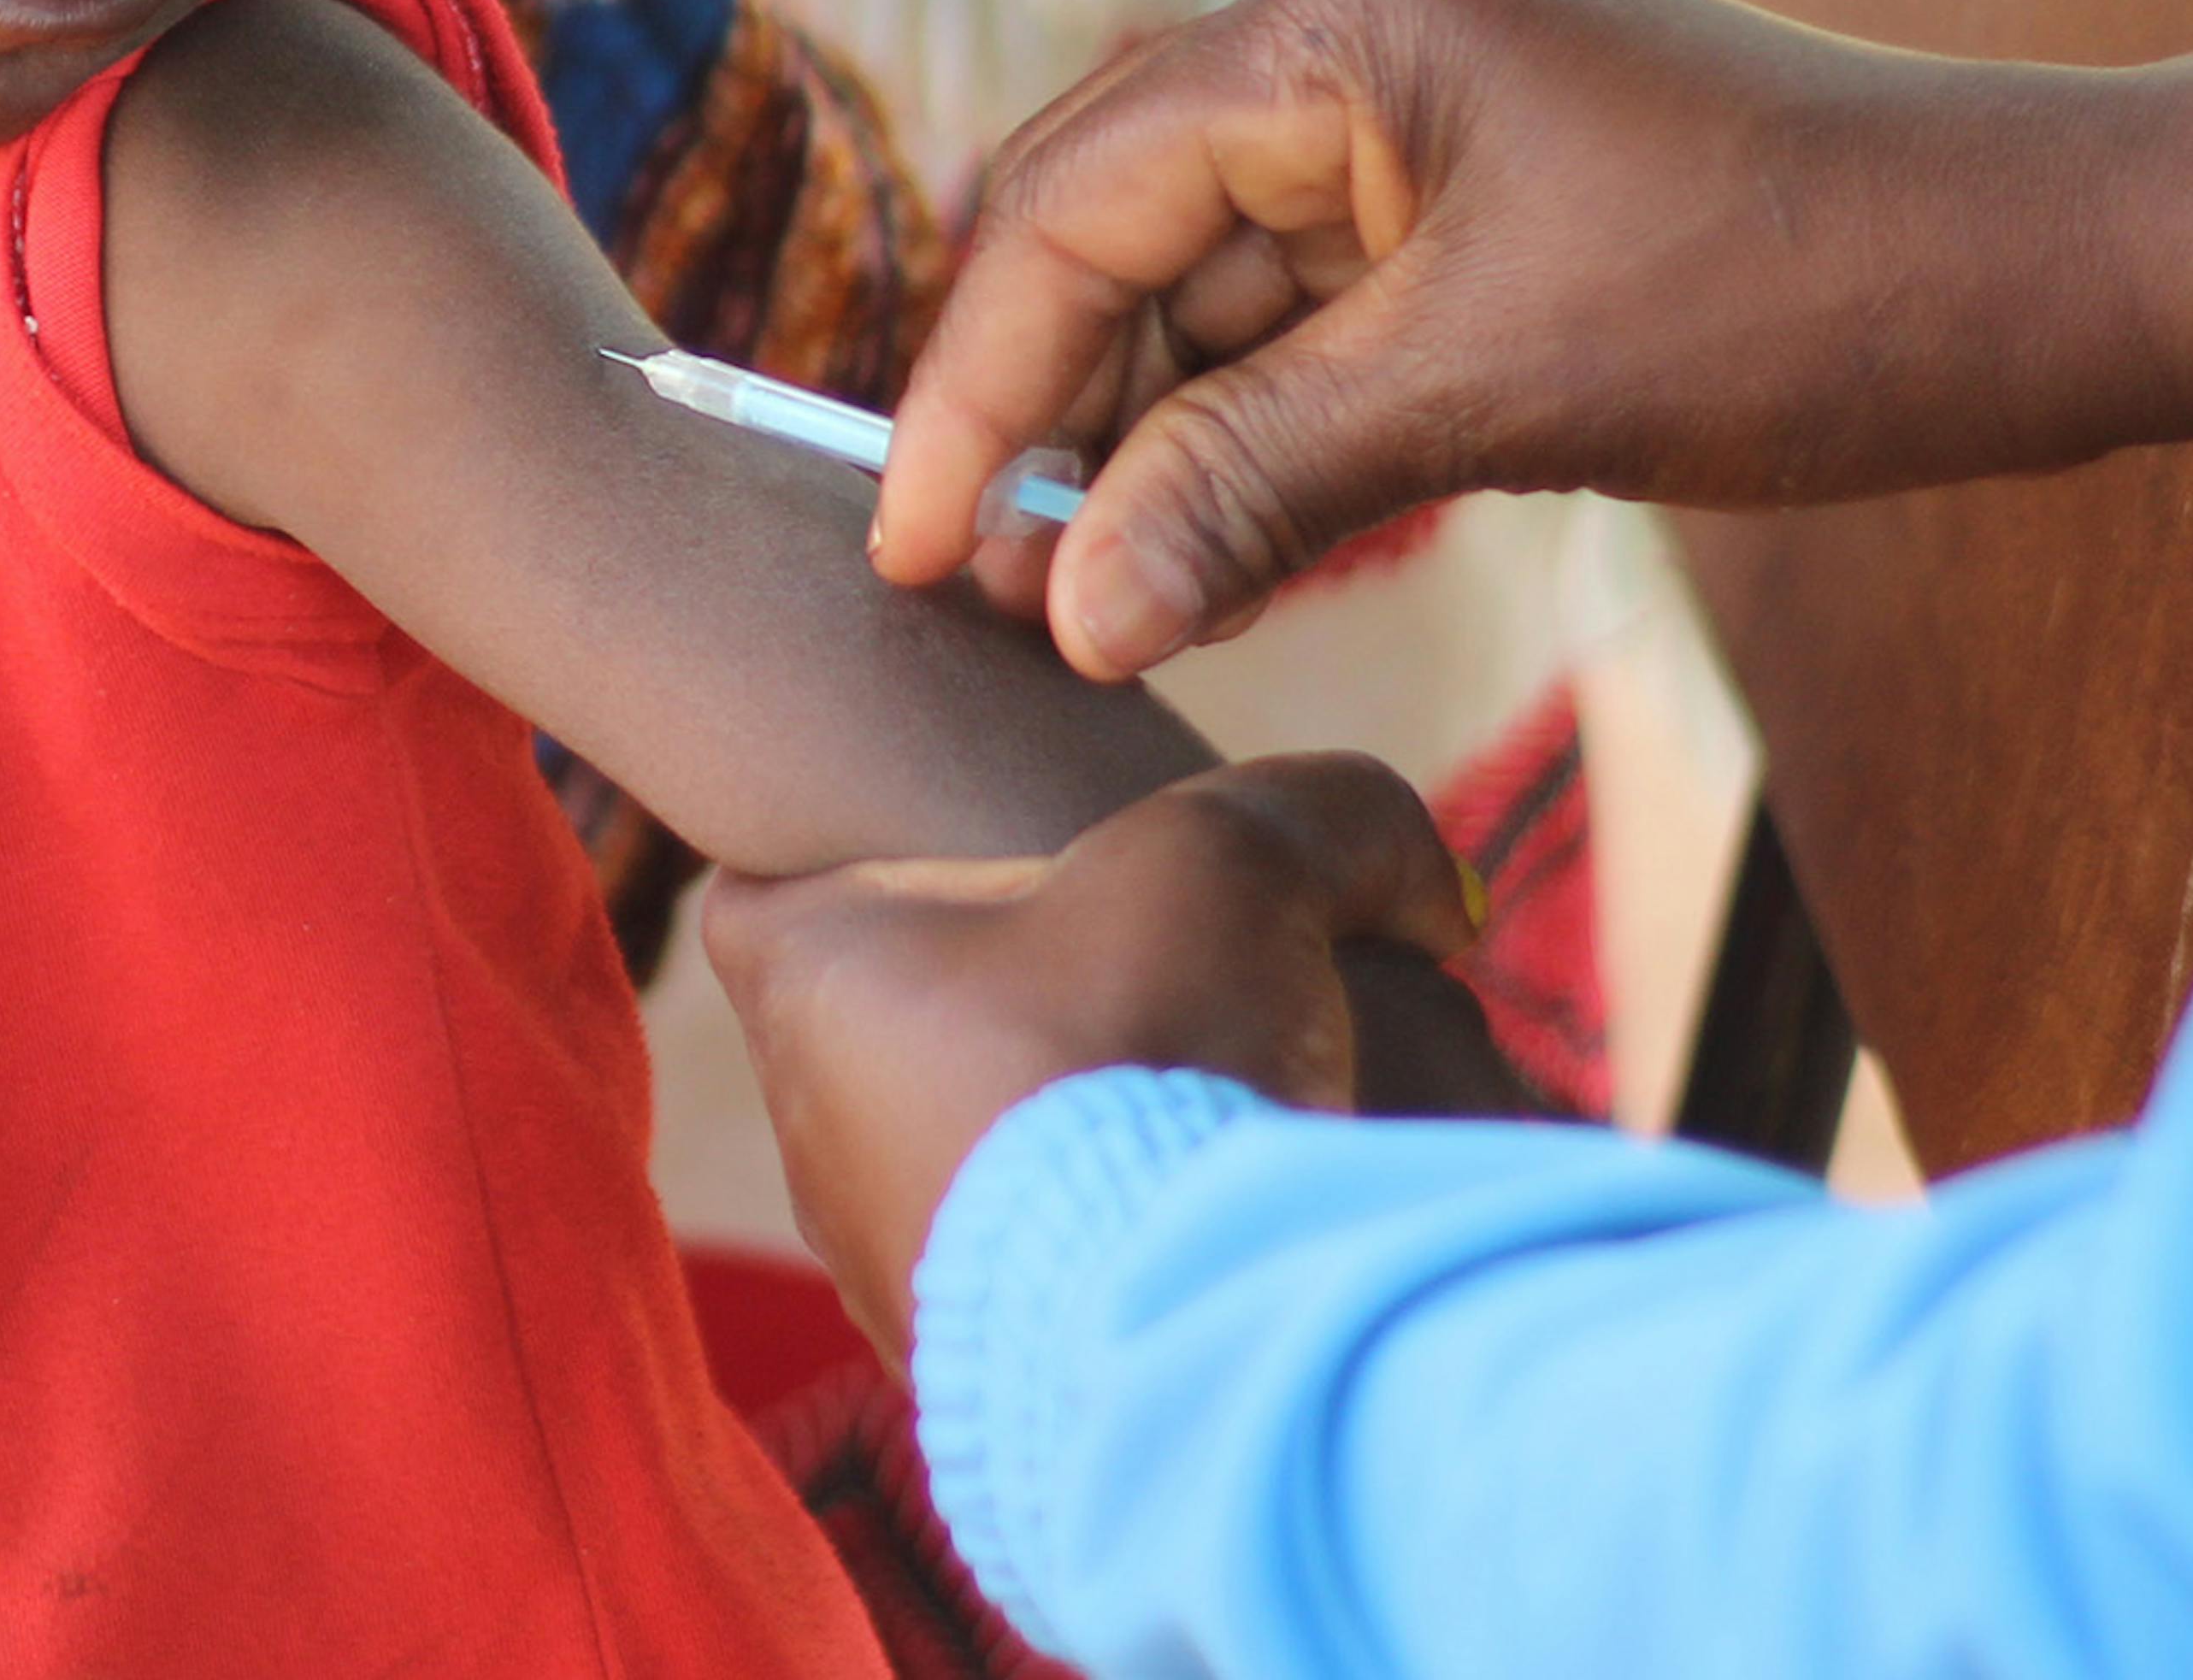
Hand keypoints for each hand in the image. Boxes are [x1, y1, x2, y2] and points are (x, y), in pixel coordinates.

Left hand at [699, 754, 1478, 1351]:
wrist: (1178, 1327)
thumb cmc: (1148, 1046)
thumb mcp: (1238, 853)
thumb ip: (1330, 815)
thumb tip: (1424, 893)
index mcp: (809, 977)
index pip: (768, 884)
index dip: (853, 848)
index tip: (963, 841)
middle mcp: (814, 1130)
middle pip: (903, 1014)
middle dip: (1030, 986)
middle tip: (1159, 965)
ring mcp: (891, 1266)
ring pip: (981, 1151)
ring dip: (1091, 1119)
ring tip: (1219, 1099)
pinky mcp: (985, 1376)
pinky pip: (1049, 1273)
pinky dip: (1128, 1235)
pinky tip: (1223, 1221)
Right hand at [870, 0, 2192, 676]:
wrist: (2047, 272)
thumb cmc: (1801, 289)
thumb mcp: (1501, 391)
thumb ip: (1258, 480)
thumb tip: (1064, 606)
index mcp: (1345, 18)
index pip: (1081, 198)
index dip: (978, 382)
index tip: (909, 549)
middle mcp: (1359, 36)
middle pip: (1118, 226)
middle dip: (1041, 409)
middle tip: (973, 592)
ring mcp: (1423, 118)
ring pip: (1211, 286)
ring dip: (1147, 439)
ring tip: (1082, 600)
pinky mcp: (1482, 207)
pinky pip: (1313, 319)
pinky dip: (1257, 435)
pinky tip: (1212, 554)